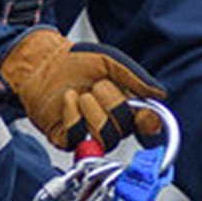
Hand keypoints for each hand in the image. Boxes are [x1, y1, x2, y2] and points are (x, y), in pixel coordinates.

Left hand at [0, 30, 165, 147]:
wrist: (43, 62)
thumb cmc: (75, 61)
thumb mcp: (109, 61)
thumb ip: (134, 77)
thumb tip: (158, 93)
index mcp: (125, 106)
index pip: (147, 125)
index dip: (148, 123)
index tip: (144, 116)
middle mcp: (110, 123)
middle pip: (124, 128)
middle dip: (110, 103)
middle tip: (96, 85)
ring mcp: (90, 133)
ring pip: (104, 136)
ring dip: (92, 110)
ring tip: (81, 94)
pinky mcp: (68, 139)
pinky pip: (78, 137)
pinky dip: (73, 115)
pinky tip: (68, 100)